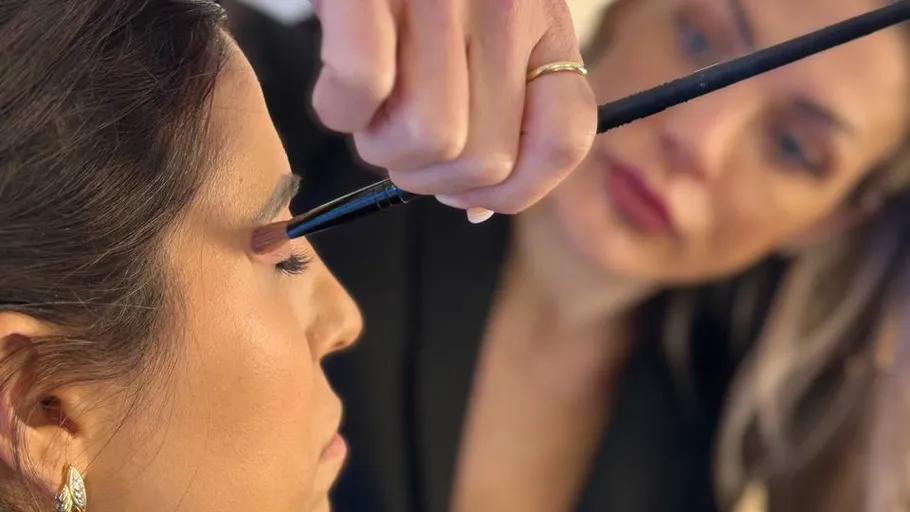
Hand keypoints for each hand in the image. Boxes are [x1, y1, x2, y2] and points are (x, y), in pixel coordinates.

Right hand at [309, 0, 596, 214]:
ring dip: (382, 148)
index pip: (565, 140)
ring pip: (428, 140)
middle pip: (485, 159)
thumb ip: (498, 105)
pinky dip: (340, 109)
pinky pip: (362, 87)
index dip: (517, 191)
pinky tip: (338, 94)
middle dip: (429, 177)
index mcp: (542, 22)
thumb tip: (477, 206)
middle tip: (398, 143)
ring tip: (368, 113)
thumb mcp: (486, 26)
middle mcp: (504, 8)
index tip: (468, 192)